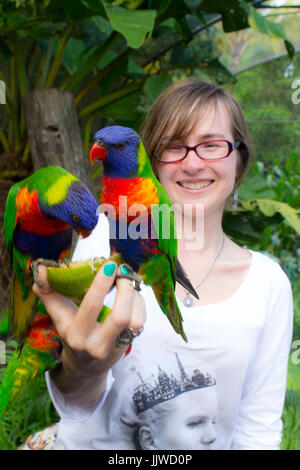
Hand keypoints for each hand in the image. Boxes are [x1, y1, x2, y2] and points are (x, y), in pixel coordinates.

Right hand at [33, 261, 145, 403]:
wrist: (85, 366)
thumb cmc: (71, 333)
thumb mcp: (59, 315)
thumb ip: (48, 292)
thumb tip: (40, 269)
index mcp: (76, 334)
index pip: (91, 306)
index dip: (101, 284)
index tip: (109, 265)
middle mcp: (96, 344)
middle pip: (120, 315)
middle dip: (125, 289)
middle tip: (122, 271)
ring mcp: (114, 347)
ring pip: (134, 319)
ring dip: (134, 296)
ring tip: (127, 283)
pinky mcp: (127, 345)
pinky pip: (140, 322)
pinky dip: (139, 304)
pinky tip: (132, 296)